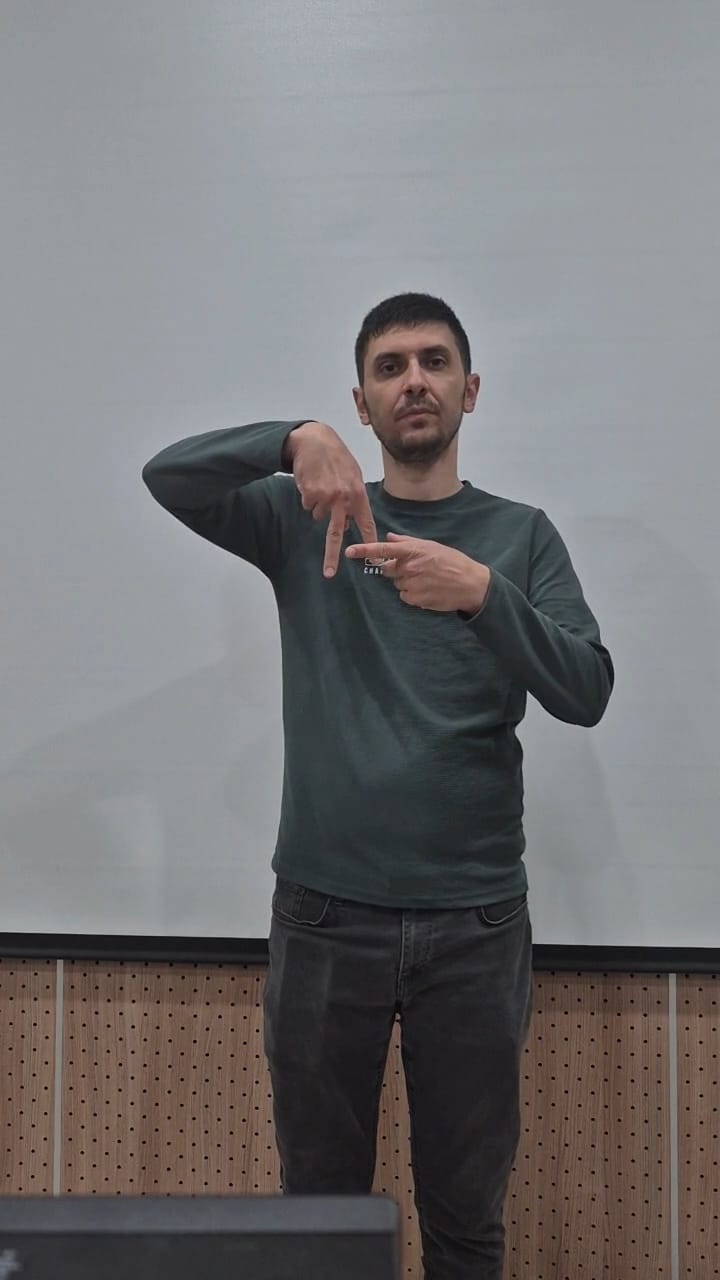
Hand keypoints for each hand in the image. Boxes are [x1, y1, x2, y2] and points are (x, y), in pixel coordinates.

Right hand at [286, 422, 377, 576]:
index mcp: (359, 495)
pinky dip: (308, 497)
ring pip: (319, 516)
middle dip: (332, 556)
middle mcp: (344, 498)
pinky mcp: (310, 494)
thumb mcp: (353, 476)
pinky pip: (308, 505)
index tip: (373, 560)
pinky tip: (312, 481)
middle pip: (337, 534)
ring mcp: (326, 497)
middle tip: (329, 573)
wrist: (315, 440)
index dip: (370, 543)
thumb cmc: (336, 458)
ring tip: (321, 485)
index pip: (366, 524)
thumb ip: (353, 499)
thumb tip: (348, 523)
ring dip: (318, 506)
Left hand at [346, 532, 490, 614]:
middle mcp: (409, 567)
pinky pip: (404, 596)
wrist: (470, 584)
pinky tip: (427, 589)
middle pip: (388, 569)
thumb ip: (407, 541)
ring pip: (397, 584)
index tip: (349, 552)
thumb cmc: (452, 561)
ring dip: (406, 582)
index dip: (365, 550)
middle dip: (397, 569)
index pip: (384, 549)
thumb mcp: (432, 545)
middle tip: (416, 568)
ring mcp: (412, 584)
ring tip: (426, 579)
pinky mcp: (415, 600)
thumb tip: (389, 537)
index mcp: (413, 551)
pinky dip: (412, 594)